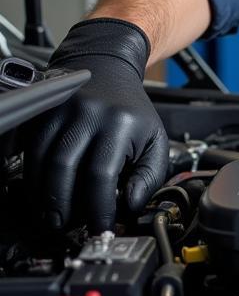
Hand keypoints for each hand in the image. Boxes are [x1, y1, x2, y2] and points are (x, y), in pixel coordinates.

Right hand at [24, 18, 167, 231]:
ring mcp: (59, 111)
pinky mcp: (40, 112)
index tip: (100, 228)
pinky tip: (38, 191)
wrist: (107, 67)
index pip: (102, 174)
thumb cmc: (131, 110)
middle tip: (64, 227)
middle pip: (62, 169)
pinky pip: (25, 149)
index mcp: (121, 123)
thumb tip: (130, 205)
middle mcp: (88, 114)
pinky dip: (28, 175)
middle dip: (61, 206)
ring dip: (41, 196)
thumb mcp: (154, 139)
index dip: (98, 207)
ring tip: (51, 216)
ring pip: (39, 161)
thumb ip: (150, 175)